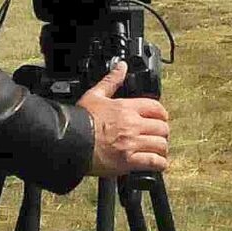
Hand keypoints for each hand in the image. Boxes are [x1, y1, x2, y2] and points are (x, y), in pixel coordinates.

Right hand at [78, 62, 169, 177]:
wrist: (69, 142)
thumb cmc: (80, 121)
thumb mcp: (95, 95)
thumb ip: (111, 80)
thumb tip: (121, 66)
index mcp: (126, 108)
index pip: (156, 107)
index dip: (161, 114)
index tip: (160, 118)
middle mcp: (132, 125)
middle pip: (162, 128)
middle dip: (162, 132)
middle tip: (157, 136)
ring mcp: (132, 143)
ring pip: (160, 145)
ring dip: (161, 148)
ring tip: (157, 151)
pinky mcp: (129, 161)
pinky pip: (154, 162)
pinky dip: (159, 164)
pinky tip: (157, 163)